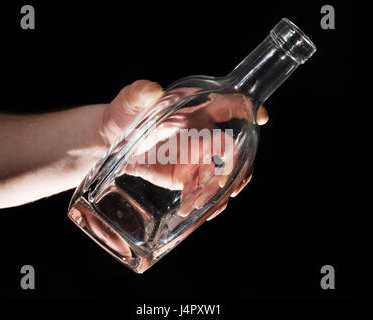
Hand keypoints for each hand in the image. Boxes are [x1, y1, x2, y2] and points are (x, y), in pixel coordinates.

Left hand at [100, 80, 268, 219]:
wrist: (112, 140)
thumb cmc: (124, 114)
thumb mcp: (129, 101)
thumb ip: (138, 94)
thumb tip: (150, 90)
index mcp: (197, 109)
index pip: (230, 105)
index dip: (248, 109)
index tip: (259, 117)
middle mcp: (204, 133)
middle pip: (235, 147)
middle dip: (238, 164)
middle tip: (226, 180)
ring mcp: (198, 157)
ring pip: (224, 172)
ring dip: (224, 188)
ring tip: (213, 202)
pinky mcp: (187, 177)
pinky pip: (203, 189)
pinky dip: (204, 201)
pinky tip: (195, 209)